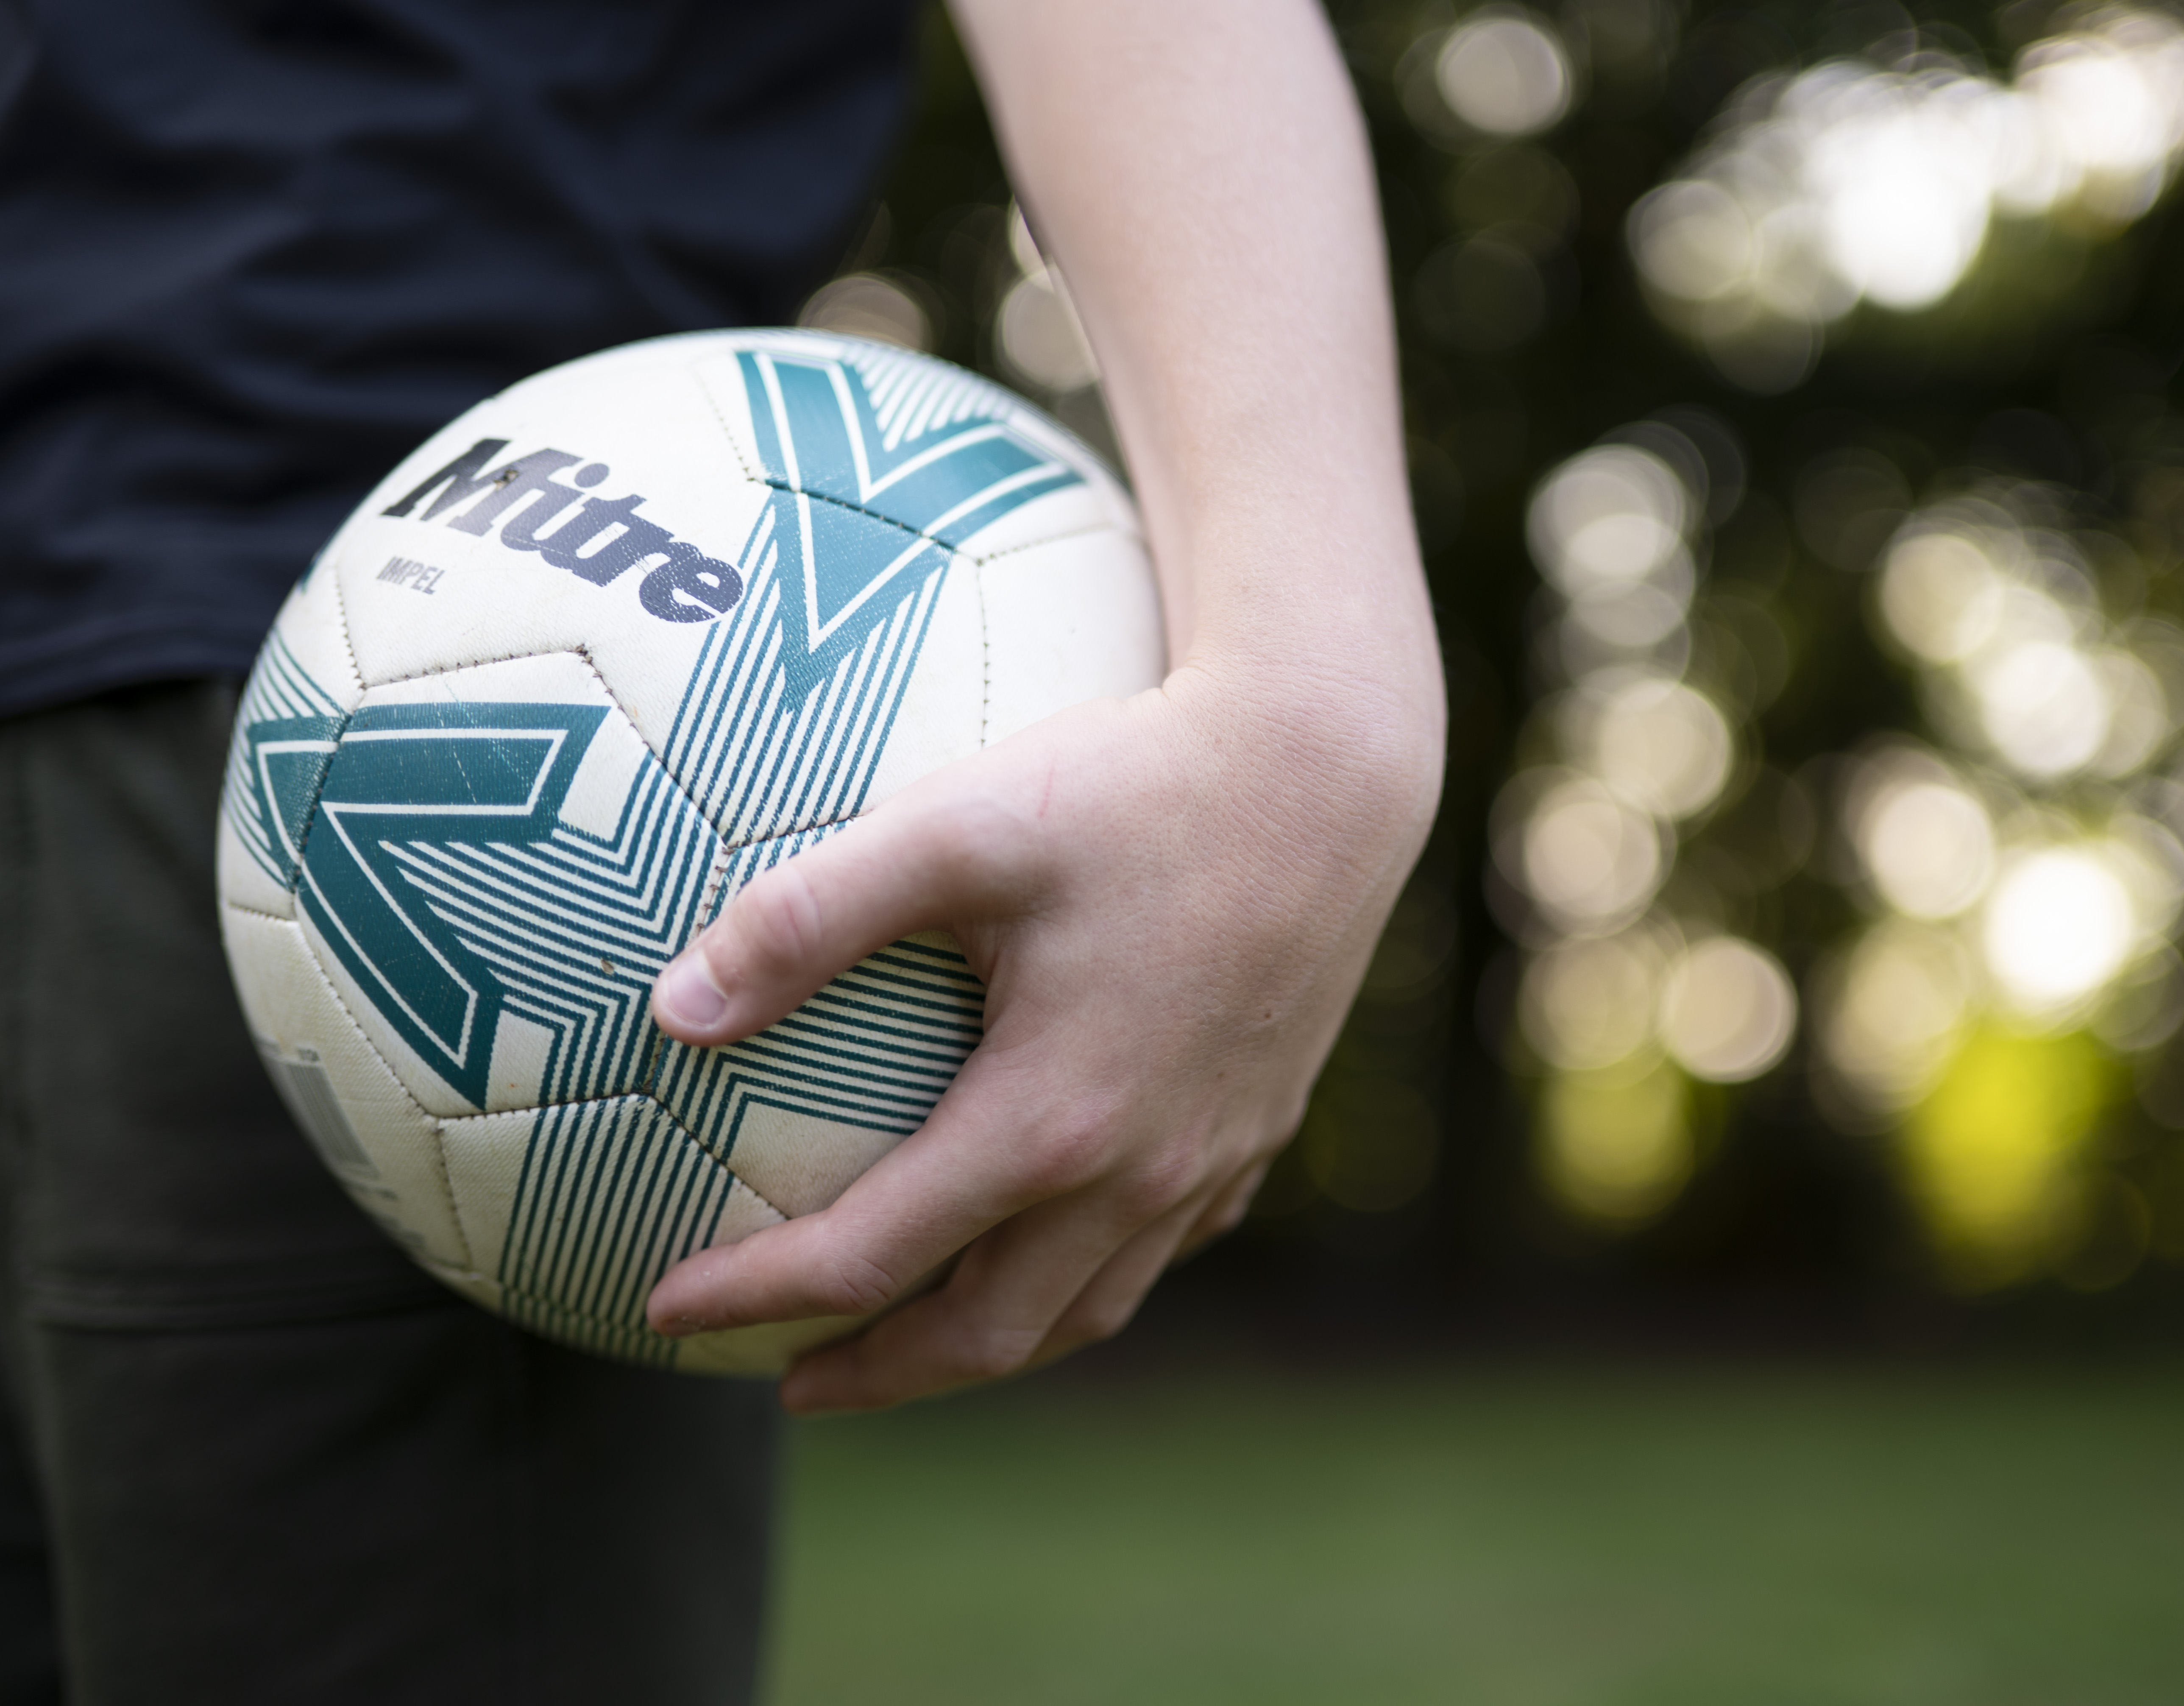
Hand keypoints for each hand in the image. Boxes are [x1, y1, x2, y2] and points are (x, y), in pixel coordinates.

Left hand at [644, 651, 1437, 1410]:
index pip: (870, 1260)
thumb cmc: (1139, 782)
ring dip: (982, 1347)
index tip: (664, 1308)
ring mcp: (1211, 1161)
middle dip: (876, 1378)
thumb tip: (671, 1008)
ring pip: (1085, 1311)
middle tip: (787, 1380)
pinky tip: (1047, 1246)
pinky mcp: (1258, 1129)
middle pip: (987, 1337)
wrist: (1328, 767)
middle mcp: (1139, 1173)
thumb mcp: (955, 825)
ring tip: (907, 1343)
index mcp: (1052, 1121)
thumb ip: (806, 916)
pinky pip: (1160, 1250)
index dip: (754, 1297)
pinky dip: (1082, 1280)